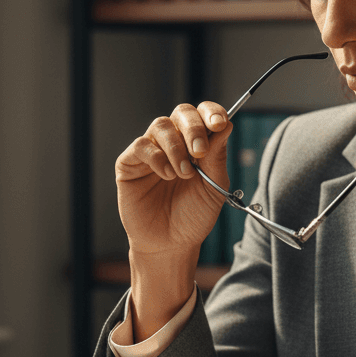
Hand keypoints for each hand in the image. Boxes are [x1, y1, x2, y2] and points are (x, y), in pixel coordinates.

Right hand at [115, 101, 231, 258]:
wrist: (171, 244)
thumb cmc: (193, 216)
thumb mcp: (214, 188)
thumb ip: (217, 157)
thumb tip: (225, 125)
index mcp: (197, 143)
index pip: (203, 114)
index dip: (212, 112)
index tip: (220, 124)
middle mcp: (174, 142)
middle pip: (182, 113)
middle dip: (194, 128)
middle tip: (200, 151)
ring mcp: (151, 151)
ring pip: (161, 125)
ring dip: (176, 147)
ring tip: (183, 173)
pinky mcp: (130, 163)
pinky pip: (141, 146)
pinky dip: (157, 157)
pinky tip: (167, 176)